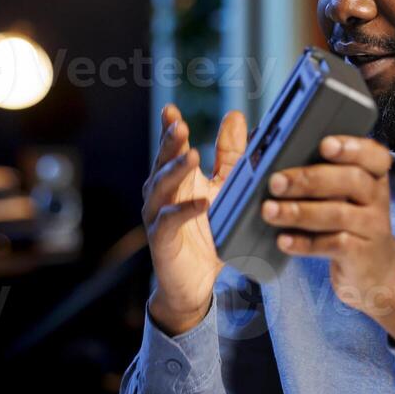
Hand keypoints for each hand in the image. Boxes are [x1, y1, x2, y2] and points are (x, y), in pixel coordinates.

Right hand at [141, 104, 246, 335]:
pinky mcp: (162, 239)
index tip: (171, 111)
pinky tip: (201, 202)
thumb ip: (230, 155)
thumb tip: (236, 116)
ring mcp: (158, 215)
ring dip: (176, 171)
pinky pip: (170, 221)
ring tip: (191, 156)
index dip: (169, 128)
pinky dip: (185, 210)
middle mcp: (161, 193)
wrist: (195, 283)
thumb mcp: (225, 188)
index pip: (170, 147)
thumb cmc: (208, 233)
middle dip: (170, 143)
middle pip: (162, 162)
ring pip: (161, 187)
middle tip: (179, 125)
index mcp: (176, 178)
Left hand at [261, 135, 394, 339]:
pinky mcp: (361, 255)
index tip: (324, 145)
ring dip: (299, 211)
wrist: (377, 273)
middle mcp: (377, 198)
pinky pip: (333, 245)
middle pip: (350, 180)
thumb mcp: (345, 197)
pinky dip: (305, 243)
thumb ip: (322, 176)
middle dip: (309, 179)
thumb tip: (276, 160)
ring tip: (269, 210)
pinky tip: (283, 240)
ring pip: (337, 214)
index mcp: (373, 176)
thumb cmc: (350, 226)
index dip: (351, 147)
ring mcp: (372, 227)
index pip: (373, 155)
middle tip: (276, 182)